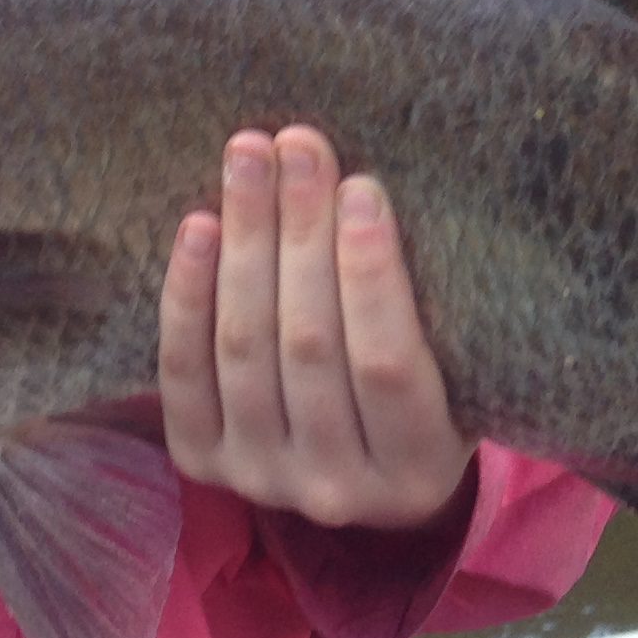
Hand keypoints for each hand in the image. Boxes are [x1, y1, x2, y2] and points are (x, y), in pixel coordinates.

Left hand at [158, 125, 474, 530]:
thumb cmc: (422, 387)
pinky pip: (184, 371)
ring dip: (245, 241)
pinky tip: (199, 226)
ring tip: (250, 159)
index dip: (370, 273)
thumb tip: (367, 188)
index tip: (360, 186)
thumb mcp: (453, 363)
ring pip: (244, 346)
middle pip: (307, 345)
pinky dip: (188, 294)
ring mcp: (262, 477)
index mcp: (419, 470)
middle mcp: (336, 490)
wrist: (355, 469)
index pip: (387, 365)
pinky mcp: (204, 461)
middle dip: (300, 233)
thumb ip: (425, 304)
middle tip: (299, 146)